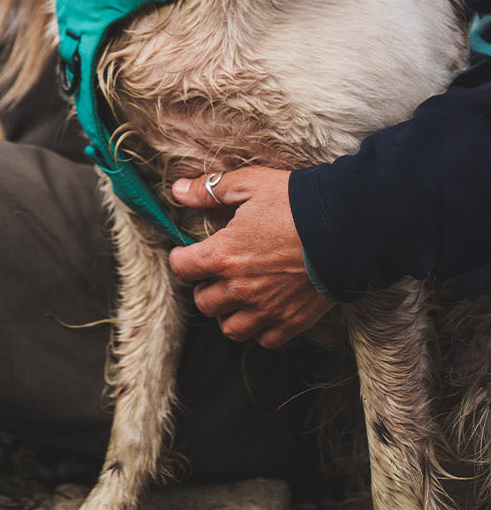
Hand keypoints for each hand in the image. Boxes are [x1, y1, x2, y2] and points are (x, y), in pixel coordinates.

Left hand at [167, 166, 334, 348]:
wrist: (347, 228)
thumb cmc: (296, 203)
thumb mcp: (249, 185)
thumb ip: (209, 189)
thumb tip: (177, 190)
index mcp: (224, 255)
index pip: (182, 268)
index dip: (181, 258)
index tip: (187, 253)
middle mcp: (241, 288)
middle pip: (203, 303)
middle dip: (204, 287)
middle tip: (216, 273)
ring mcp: (267, 309)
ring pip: (230, 328)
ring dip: (228, 313)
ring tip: (237, 295)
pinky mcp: (293, 322)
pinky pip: (265, 340)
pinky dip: (260, 329)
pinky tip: (264, 309)